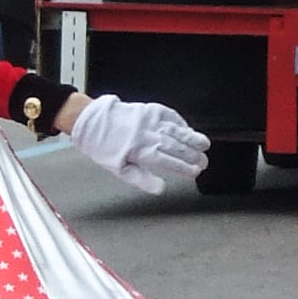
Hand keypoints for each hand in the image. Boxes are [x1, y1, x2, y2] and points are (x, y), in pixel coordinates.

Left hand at [67, 93, 210, 194]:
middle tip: (204, 162)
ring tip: (205, 145)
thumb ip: (141, 179)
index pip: (169, 162)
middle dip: (193, 155)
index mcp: (140, 152)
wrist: (92, 122)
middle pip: (176, 147)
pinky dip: (181, 123)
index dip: (185, 167)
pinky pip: (170, 116)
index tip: (195, 172)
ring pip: (177, 131)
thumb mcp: (119, 169)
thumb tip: (161, 189)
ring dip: (192, 138)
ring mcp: (150, 121)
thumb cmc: (105, 147)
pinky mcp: (149, 109)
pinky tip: (189, 129)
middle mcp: (148, 135)